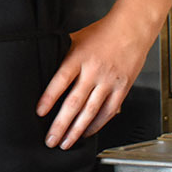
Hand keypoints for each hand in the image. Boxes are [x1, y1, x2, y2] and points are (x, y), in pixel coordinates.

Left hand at [37, 13, 149, 148]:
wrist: (132, 29)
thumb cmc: (102, 32)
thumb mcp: (75, 38)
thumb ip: (61, 54)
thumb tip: (42, 66)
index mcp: (78, 58)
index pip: (60, 81)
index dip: (49, 98)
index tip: (39, 112)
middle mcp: (93, 71)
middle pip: (74, 102)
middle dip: (61, 124)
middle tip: (50, 139)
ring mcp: (109, 82)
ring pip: (91, 111)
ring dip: (77, 130)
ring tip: (66, 142)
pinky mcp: (122, 88)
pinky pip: (108, 111)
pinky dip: (97, 124)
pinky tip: (86, 132)